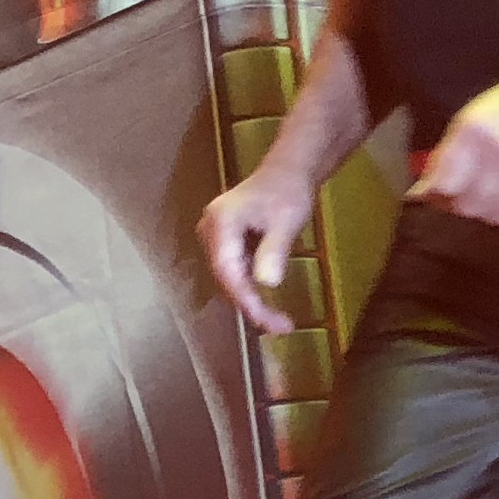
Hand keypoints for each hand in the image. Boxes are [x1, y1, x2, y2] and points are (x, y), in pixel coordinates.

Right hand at [197, 160, 320, 336]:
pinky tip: (267, 303)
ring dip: (251, 300)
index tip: (266, 321)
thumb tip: (266, 284)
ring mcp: (214, 238)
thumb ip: (274, 250)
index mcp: (220, 224)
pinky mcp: (224, 243)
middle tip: (281, 327)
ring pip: (229, 278)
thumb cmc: (288, 191)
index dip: (246, 299)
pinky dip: (250, 289)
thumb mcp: (286, 221)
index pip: (227, 271)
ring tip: (278, 322)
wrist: (288, 172)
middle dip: (251, 305)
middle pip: (226, 278)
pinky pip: (234, 272)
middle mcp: (209, 232)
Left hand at [408, 60, 498, 228]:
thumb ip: (448, 154)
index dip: (437, 197)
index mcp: (472, 131)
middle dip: (463, 205)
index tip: (437, 197)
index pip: (443, 184)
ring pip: (498, 216)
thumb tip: (422, 192)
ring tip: (497, 195)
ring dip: (492, 213)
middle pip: (469, 205)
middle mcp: (498, 151)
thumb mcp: (475, 116)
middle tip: (470, 194)